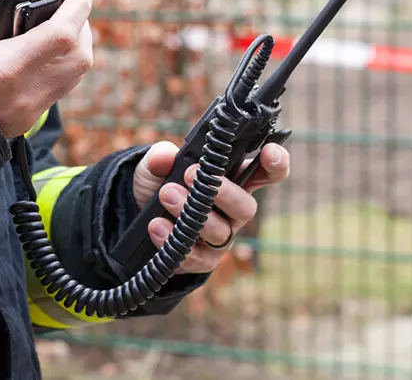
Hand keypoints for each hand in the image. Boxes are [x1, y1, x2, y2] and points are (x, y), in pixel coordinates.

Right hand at [0, 0, 94, 138]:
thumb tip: (12, 5)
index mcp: (7, 68)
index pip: (63, 32)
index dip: (80, 3)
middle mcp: (26, 93)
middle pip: (80, 55)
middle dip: (82, 24)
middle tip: (70, 3)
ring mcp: (30, 110)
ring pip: (75, 74)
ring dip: (75, 45)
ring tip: (61, 23)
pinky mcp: (27, 119)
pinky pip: (60, 87)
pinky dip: (62, 64)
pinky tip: (47, 49)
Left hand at [132, 141, 289, 273]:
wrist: (135, 215)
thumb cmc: (158, 184)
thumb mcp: (155, 165)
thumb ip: (161, 156)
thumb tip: (166, 156)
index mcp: (232, 180)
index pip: (264, 173)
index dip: (276, 163)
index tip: (270, 151)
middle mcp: (232, 211)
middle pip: (246, 206)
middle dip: (222, 192)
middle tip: (190, 174)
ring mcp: (220, 237)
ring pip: (220, 232)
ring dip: (192, 213)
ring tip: (167, 194)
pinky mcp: (202, 259)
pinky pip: (196, 257)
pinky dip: (174, 240)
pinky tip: (157, 226)